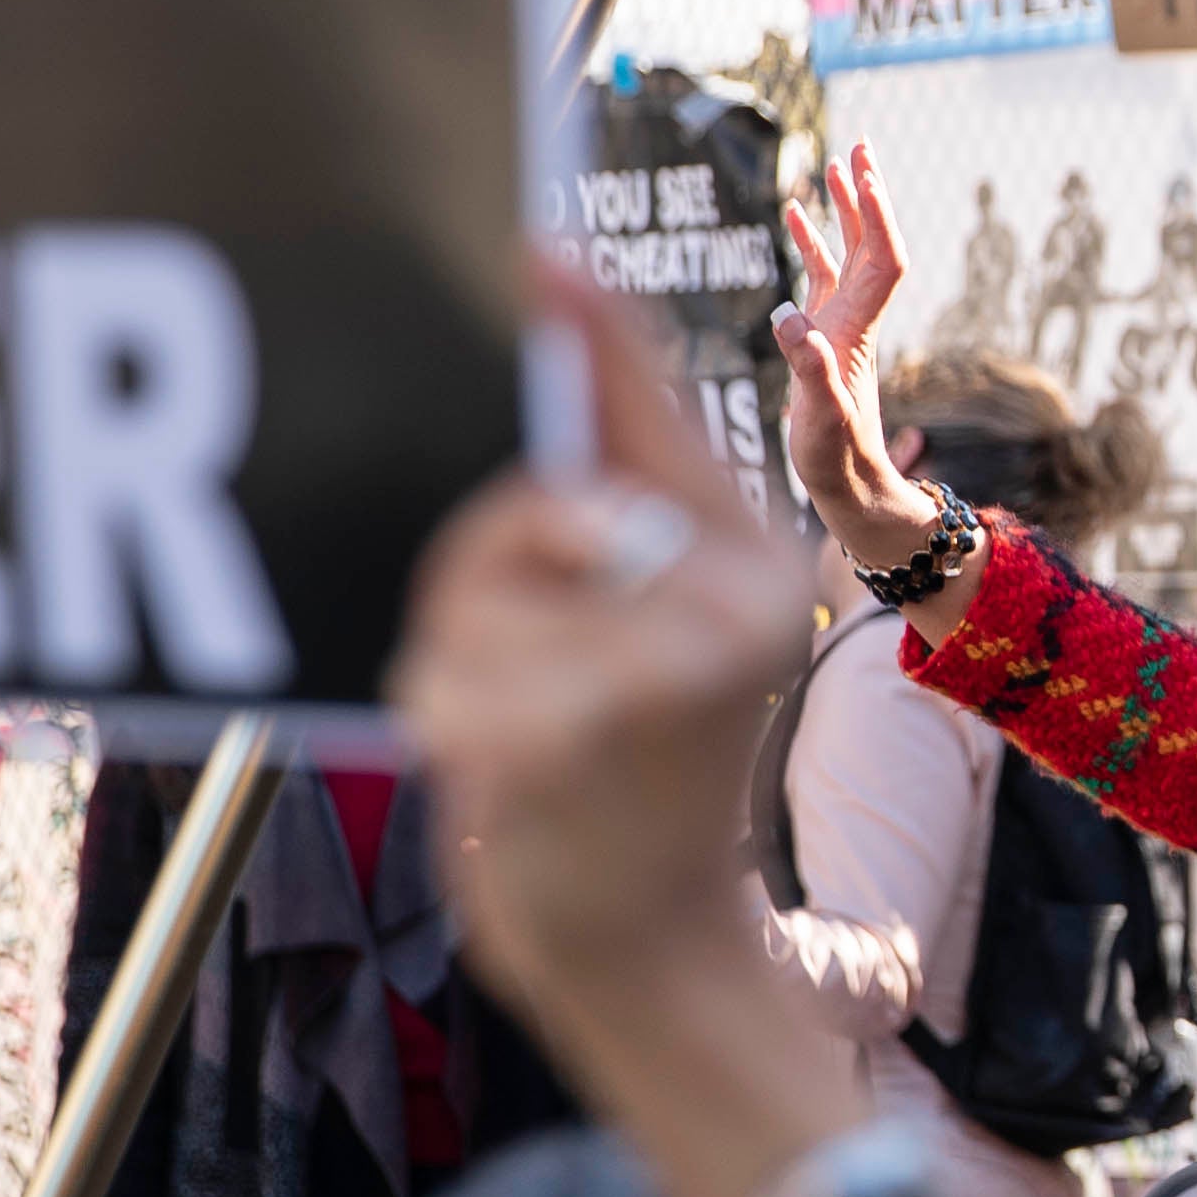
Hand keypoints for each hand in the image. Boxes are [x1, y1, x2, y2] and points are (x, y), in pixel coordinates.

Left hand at [398, 268, 823, 1020]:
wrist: (658, 945)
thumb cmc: (645, 768)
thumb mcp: (674, 634)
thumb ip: (630, 514)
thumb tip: (564, 345)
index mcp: (759, 570)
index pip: (659, 428)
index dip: (596, 338)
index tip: (539, 251)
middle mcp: (726, 611)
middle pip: (532, 509)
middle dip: (490, 572)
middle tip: (533, 658)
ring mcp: (645, 674)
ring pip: (470, 589)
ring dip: (457, 659)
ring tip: (522, 725)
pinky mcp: (558, 737)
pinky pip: (437, 669)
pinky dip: (440, 716)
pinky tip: (502, 770)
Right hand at [772, 145, 937, 568]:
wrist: (850, 490)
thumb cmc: (836, 463)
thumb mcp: (822, 423)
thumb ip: (810, 373)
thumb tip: (791, 319)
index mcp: (857, 333)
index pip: (880, 260)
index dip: (877, 216)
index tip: (866, 172)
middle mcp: (856, 321)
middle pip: (871, 244)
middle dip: (867, 193)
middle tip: (860, 144)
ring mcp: (840, 326)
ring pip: (848, 253)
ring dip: (844, 208)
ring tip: (835, 162)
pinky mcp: (822, 337)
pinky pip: (820, 275)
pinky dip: (810, 240)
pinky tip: (795, 213)